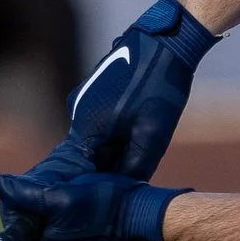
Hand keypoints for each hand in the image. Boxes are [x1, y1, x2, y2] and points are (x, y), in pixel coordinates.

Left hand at [0, 171, 185, 240]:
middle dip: (36, 188)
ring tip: (74, 188)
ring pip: (32, 198)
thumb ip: (26, 193)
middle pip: (18, 203)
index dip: (25, 189)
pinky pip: (45, 199)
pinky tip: (76, 189)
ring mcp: (47, 235)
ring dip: (48, 186)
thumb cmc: (103, 206)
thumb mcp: (62, 197)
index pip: (9, 207)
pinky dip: (56, 188)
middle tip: (66, 186)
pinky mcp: (60, 224)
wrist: (135, 212)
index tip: (51, 187)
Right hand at [34, 0, 218, 183]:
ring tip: (135, 156)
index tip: (108, 199)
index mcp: (84, 128)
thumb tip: (123, 191)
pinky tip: (134, 130)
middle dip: (104, 169)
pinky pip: (99, 121)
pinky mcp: (93, 89)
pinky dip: (112, 132)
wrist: (163, 41)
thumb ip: (134, 166)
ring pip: (94, 137)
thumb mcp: (152, 134)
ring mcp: (82, 99)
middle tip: (127, 180)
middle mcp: (75, 113)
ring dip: (111, 150)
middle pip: (87, 155)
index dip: (96, 186)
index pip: (81, 171)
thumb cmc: (158, 87)